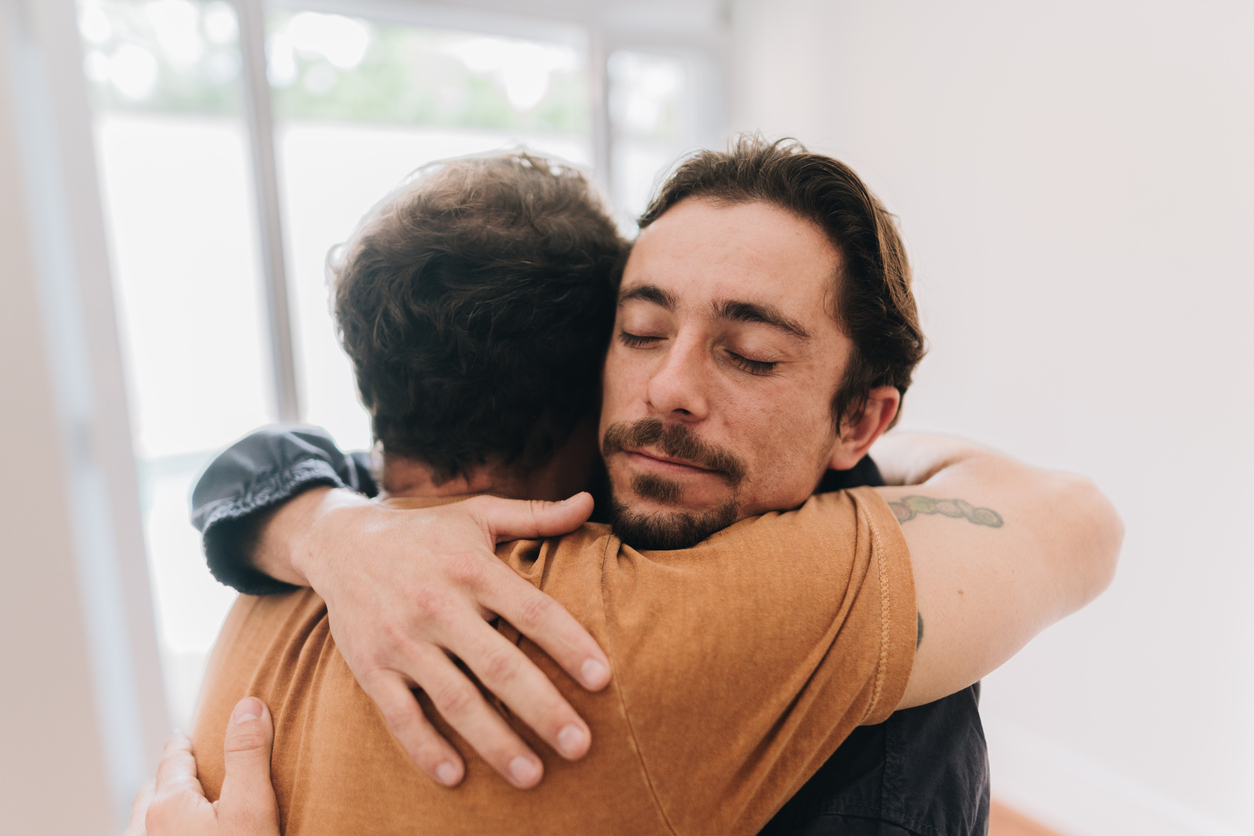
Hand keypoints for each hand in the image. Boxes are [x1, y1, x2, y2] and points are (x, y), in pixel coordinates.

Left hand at [122, 697, 279, 835]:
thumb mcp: (252, 806)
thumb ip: (248, 755)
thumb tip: (248, 706)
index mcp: (168, 804)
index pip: (173, 759)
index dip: (182, 744)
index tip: (184, 736)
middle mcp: (145, 828)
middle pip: (155, 789)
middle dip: (170, 775)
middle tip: (186, 766)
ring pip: (143, 819)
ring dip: (159, 805)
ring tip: (178, 802)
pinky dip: (156, 829)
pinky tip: (171, 833)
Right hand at [278, 489, 610, 788]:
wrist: (340, 543)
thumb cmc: (425, 532)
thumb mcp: (478, 514)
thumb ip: (536, 515)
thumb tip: (589, 502)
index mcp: (472, 568)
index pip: (533, 612)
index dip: (570, 645)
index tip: (604, 679)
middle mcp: (438, 606)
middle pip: (500, 666)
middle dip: (543, 709)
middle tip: (581, 745)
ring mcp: (402, 641)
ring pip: (455, 700)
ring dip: (495, 741)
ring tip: (533, 774)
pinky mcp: (371, 668)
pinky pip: (400, 715)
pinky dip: (426, 748)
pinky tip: (456, 776)